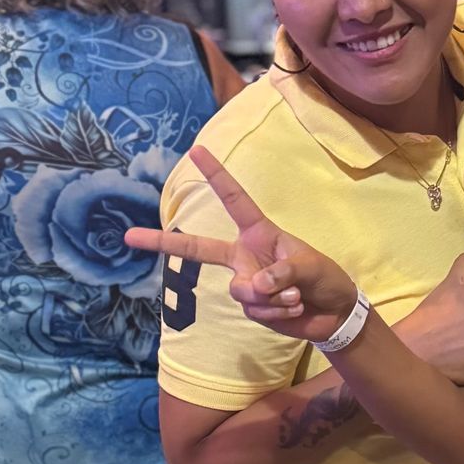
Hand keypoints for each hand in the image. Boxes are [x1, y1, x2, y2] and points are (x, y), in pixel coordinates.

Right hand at [125, 145, 357, 339]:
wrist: (334, 313)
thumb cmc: (324, 277)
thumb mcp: (310, 267)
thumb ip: (282, 272)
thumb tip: (253, 286)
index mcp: (259, 233)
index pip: (234, 201)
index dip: (216, 175)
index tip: (196, 150)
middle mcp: (244, 255)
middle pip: (197, 249)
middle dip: (162, 242)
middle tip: (129, 236)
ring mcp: (245, 283)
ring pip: (244, 292)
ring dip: (275, 297)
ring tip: (297, 295)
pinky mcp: (251, 308)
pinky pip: (256, 310)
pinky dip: (279, 312)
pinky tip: (294, 308)